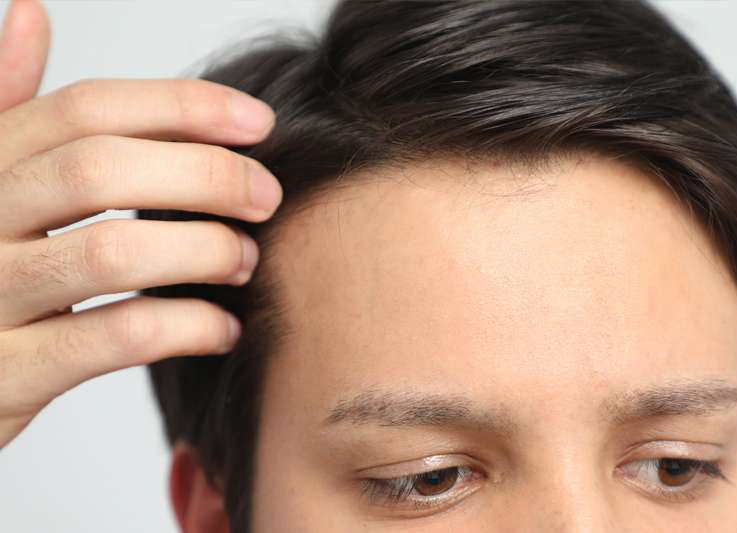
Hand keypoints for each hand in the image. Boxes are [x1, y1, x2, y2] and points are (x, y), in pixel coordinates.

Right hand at [0, 0, 281, 448]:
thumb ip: (13, 111)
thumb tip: (32, 12)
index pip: (85, 110)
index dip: (181, 106)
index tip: (260, 123)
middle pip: (98, 169)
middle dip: (204, 175)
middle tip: (266, 197)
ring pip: (112, 253)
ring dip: (203, 250)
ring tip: (246, 260)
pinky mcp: (8, 376)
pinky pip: (118, 337)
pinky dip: (189, 327)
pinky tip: (225, 329)